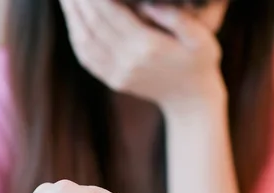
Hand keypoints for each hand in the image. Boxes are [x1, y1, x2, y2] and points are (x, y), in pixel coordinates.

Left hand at [59, 0, 226, 114]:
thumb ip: (177, 18)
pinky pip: (87, 59)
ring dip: (72, 18)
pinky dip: (76, 38)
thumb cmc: (200, 64)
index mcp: (147, 46)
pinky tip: (74, 23)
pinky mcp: (114, 80)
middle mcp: (128, 60)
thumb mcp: (202, 39)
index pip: (111, 12)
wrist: (192, 101)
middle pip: (93, 24)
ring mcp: (118, 73)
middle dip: (78, 2)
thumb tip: (147, 3)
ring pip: (85, 41)